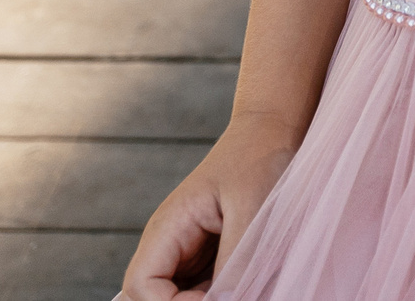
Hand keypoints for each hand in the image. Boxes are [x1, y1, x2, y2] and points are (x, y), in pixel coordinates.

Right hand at [119, 116, 298, 298]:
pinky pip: (206, 288)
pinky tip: (250, 280)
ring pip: (182, 296)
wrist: (273, 131)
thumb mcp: (251, 209)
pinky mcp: (210, 256)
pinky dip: (224, 291)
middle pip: (156, 296)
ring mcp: (189, 252)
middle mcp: (170, 244)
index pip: (141, 285)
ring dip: (210, 297)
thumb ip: (236, 260)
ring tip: (245, 285)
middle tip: (232, 295)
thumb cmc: (259, 158)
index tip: (212, 299)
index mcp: (168, 227)